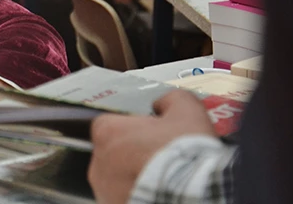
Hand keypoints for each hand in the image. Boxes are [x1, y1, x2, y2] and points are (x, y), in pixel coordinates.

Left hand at [88, 90, 216, 203]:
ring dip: (137, 179)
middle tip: (163, 160)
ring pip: (119, 181)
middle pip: (115, 155)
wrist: (193, 195)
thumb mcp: (187, 110)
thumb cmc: (184, 153)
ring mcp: (105, 192)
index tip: (155, 136)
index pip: (113, 125)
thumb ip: (171, 99)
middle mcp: (98, 164)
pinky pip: (125, 198)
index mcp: (107, 132)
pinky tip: (161, 194)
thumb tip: (163, 104)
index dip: (136, 130)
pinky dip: (139, 196)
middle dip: (135, 156)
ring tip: (165, 180)